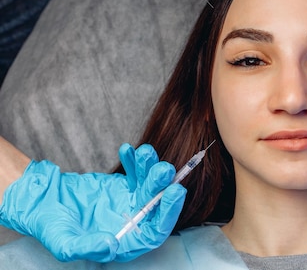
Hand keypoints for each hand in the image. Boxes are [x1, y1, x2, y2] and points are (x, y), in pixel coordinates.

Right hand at [0, 144, 185, 261]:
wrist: (40, 203)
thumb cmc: (52, 229)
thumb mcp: (64, 244)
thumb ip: (88, 247)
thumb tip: (111, 245)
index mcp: (126, 242)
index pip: (156, 230)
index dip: (168, 213)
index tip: (175, 192)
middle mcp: (134, 222)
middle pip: (156, 204)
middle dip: (161, 185)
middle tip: (163, 168)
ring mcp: (131, 201)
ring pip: (148, 184)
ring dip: (150, 167)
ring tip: (145, 152)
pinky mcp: (123, 184)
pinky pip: (135, 171)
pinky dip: (134, 159)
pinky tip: (128, 149)